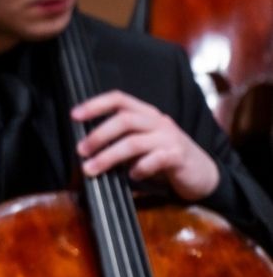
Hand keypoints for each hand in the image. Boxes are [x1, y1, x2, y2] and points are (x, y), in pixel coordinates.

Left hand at [73, 90, 219, 200]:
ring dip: (109, 157)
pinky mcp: (179, 156)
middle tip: (81, 151)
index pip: (120, 99)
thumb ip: (118, 143)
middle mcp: (158, 122)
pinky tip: (131, 177)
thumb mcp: (140, 146)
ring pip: (134, 142)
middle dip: (98, 135)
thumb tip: (85, 151)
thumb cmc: (164, 158)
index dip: (96, 104)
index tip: (74, 115)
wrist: (202, 173)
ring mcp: (170, 138)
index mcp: (146, 115)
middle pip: (125, 120)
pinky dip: (139, 169)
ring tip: (92, 169)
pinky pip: (155, 160)